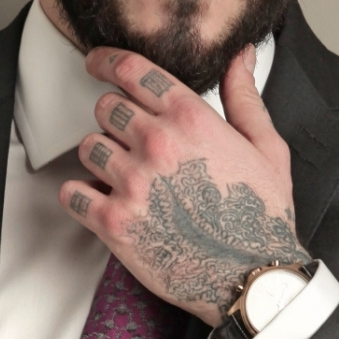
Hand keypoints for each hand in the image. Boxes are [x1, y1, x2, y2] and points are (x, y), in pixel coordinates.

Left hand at [60, 45, 307, 324]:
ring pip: (88, 147)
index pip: (132, 70)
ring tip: (124, 176)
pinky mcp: (114, 223)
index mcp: (191, 119)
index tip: (96, 63)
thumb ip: (245, 98)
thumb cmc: (262, 218)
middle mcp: (157, 145)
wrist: (253, 280)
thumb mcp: (266, 148)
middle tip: (129, 140)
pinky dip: (80, 196)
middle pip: (105, 107)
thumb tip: (240, 57)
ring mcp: (133, 184)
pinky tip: (101, 201)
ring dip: (100, 158)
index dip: (107, 61)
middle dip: (114, 119)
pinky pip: (72, 193)